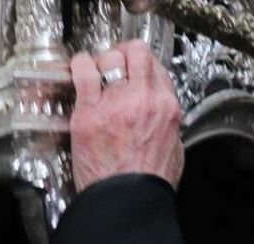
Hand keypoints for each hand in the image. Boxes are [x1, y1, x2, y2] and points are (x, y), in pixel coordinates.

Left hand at [68, 40, 184, 190]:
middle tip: (115, 60)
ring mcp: (115, 102)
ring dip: (103, 60)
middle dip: (125, 52)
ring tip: (96, 68)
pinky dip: (80, 64)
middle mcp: (143, 98)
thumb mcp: (174, 146)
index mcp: (166, 106)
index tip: (135, 67)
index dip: (143, 63)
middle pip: (136, 52)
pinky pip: (83, 72)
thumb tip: (161, 115)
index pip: (156, 66)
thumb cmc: (150, 181)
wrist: (128, 201)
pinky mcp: (88, 112)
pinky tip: (79, 67)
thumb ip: (168, 122)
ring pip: (110, 58)